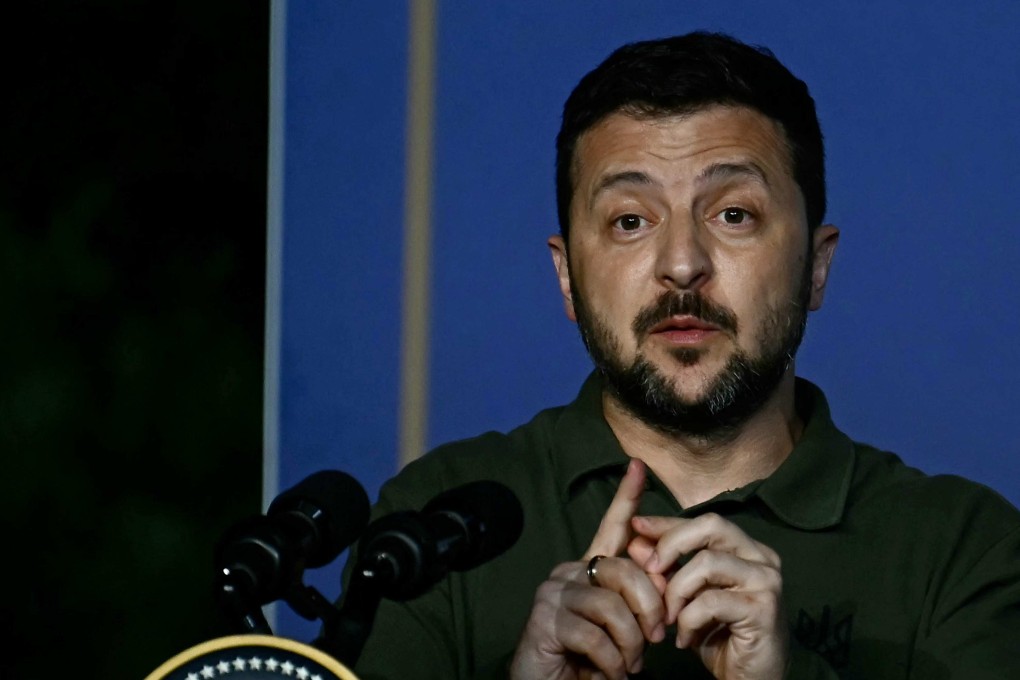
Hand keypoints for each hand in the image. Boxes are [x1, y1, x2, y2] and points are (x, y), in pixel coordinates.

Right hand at [509, 460, 665, 679]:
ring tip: (629, 666)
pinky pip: (595, 636)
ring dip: (631, 645)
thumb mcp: (621, 626)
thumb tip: (664, 582)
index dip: (626, 497)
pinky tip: (609, 674)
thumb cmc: (588, 660)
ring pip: (613, 606)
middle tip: (655, 643)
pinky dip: (612, 663)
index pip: (610, 527)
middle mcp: (568, 572)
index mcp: (589, 569)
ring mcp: (553, 594)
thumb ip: (636, 600)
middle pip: (625, 571)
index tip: (638, 466)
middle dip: (650, 609)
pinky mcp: (544, 620)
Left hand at [628, 513, 787, 678]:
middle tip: (650, 570)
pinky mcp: (764, 608)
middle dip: (672, 543)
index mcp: (747, 549)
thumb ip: (666, 568)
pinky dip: (688, 620)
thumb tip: (636, 541)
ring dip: (676, 591)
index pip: (704, 522)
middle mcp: (762, 558)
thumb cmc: (719, 635)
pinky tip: (684, 639)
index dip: (668, 523)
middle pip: (711, 526)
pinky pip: (710, 602)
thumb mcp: (685, 597)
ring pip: (707, 563)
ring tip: (667, 618)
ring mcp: (766, 581)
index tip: (636, 526)